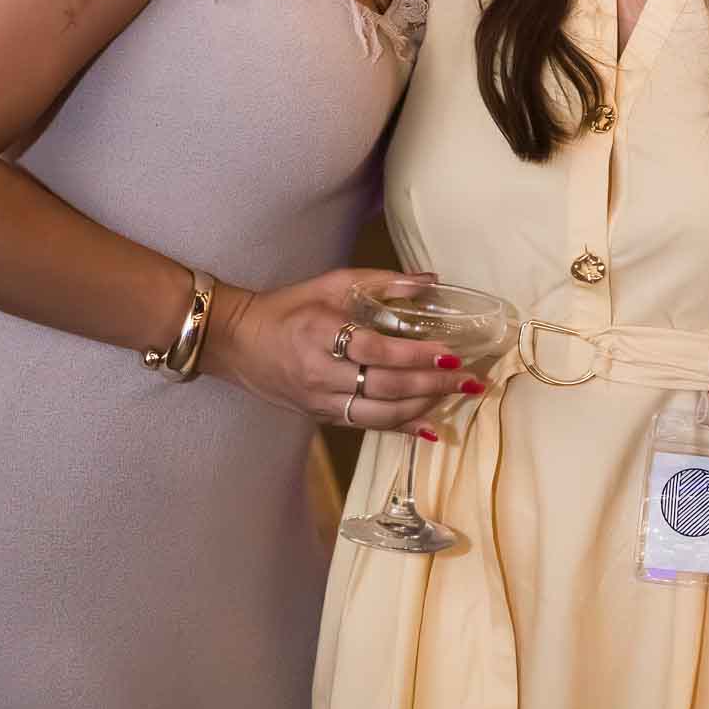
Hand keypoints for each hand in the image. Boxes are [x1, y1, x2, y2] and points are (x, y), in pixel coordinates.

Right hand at [204, 268, 463, 435]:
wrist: (239, 341)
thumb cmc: (290, 307)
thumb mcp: (332, 283)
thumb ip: (382, 282)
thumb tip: (430, 281)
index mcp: (320, 332)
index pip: (374, 350)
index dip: (414, 355)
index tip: (450, 352)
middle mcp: (319, 372)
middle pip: (383, 386)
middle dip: (432, 384)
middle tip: (469, 379)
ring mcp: (319, 400)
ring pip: (378, 413)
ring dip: (423, 407)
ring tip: (456, 396)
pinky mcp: (321, 416)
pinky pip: (366, 426)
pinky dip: (401, 428)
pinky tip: (430, 427)